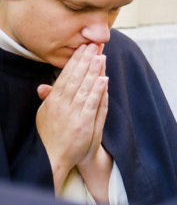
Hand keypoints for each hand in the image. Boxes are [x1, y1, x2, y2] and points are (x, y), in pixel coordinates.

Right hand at [36, 44, 108, 190]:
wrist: (54, 158)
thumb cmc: (51, 136)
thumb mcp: (45, 115)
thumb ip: (49, 99)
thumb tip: (43, 86)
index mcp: (52, 101)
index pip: (65, 76)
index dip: (75, 61)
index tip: (83, 48)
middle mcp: (61, 105)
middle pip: (75, 78)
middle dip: (85, 61)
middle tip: (94, 45)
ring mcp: (72, 114)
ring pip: (84, 88)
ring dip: (93, 72)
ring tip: (101, 57)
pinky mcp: (83, 123)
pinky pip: (91, 104)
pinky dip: (98, 91)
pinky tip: (104, 79)